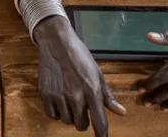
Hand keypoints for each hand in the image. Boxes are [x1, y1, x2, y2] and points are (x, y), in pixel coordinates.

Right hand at [35, 17, 125, 135]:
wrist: (57, 41)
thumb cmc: (80, 56)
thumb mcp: (97, 73)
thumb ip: (107, 96)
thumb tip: (122, 113)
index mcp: (92, 91)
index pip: (99, 124)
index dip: (102, 136)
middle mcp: (75, 97)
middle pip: (81, 126)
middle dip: (83, 119)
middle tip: (81, 106)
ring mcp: (59, 96)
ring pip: (67, 121)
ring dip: (70, 114)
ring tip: (69, 99)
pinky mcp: (45, 93)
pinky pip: (52, 115)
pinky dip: (56, 111)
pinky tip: (59, 99)